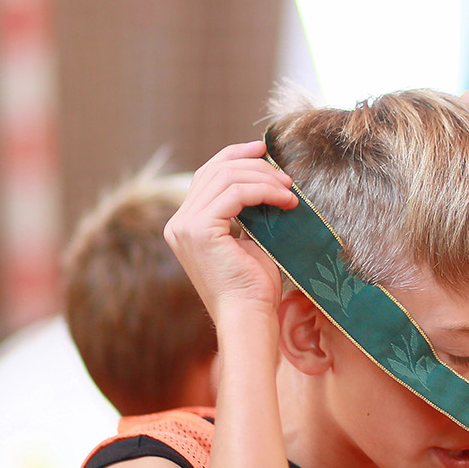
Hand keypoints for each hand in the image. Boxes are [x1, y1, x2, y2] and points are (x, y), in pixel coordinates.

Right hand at [164, 142, 297, 319]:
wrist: (249, 317)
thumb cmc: (255, 287)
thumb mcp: (251, 240)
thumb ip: (249, 211)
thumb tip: (269, 180)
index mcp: (186, 224)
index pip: (207, 175)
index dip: (235, 156)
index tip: (264, 151)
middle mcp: (178, 223)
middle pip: (215, 170)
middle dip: (253, 165)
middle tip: (285, 175)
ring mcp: (185, 226)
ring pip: (225, 177)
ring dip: (263, 178)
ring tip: (290, 191)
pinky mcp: (199, 230)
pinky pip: (234, 193)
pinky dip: (264, 191)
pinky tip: (286, 201)